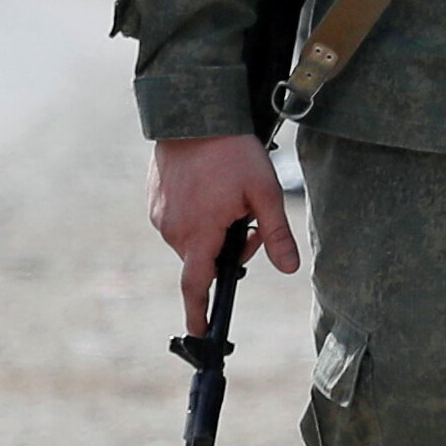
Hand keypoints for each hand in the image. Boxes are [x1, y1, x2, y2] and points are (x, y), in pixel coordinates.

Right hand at [151, 132, 299, 323]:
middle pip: (203, 259)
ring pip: (192, 238)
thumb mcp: (264, 193)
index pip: (197, 286)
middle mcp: (173, 230)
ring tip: (228, 195)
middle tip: (248, 222)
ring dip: (212, 230)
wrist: (193, 113)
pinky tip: (210, 188)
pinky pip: (178, 220)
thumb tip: (290, 268)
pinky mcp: (155, 199)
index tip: (199, 333)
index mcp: (199, 235)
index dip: (199, 313)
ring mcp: (160, 215)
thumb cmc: (231, 152)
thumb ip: (275, 234)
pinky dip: (198, 214)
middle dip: (227, 250)